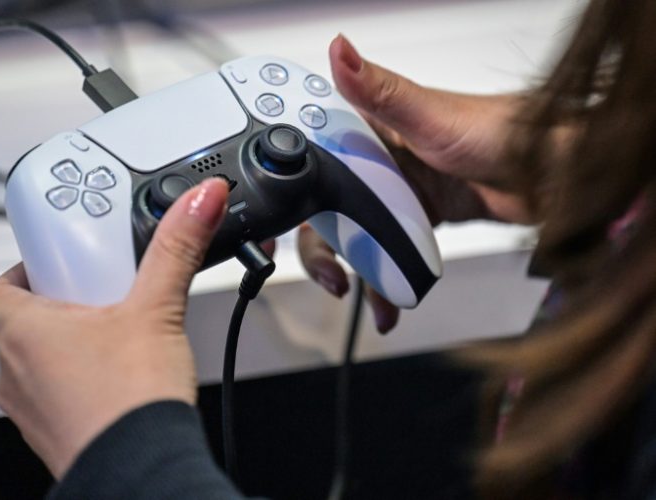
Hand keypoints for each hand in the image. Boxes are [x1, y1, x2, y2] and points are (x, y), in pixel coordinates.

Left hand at [0, 178, 228, 478]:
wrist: (143, 470)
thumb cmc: (130, 400)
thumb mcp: (157, 308)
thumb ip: (177, 248)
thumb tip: (199, 200)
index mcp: (24, 332)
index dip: (24, 270)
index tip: (57, 262)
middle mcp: (16, 372)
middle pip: (25, 322)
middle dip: (63, 305)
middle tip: (103, 295)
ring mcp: (33, 409)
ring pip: (42, 362)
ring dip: (74, 345)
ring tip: (121, 335)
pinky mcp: (57, 433)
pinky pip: (61, 395)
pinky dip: (85, 380)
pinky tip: (125, 376)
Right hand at [299, 35, 534, 332]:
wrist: (554, 176)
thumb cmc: (503, 131)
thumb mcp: (430, 116)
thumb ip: (380, 91)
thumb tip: (340, 51)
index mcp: (371, 127)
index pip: (313, 155)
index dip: (291, 186)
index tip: (279, 219)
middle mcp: (377, 159)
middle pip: (327, 208)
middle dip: (321, 246)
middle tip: (330, 272)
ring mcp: (395, 192)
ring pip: (354, 235)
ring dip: (354, 270)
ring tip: (359, 292)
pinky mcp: (413, 219)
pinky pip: (385, 251)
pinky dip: (383, 277)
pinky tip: (387, 297)